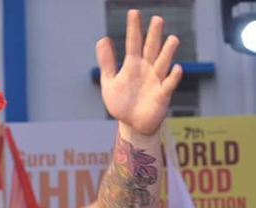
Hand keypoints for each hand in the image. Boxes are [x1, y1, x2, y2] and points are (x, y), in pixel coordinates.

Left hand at [97, 10, 182, 135]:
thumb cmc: (122, 102)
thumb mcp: (110, 82)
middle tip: (157, 19)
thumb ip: (106, 62)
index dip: (133, 28)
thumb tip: (102, 39)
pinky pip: (169, 85)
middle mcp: (147, 69)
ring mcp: (156, 81)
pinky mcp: (162, 95)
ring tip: (172, 39)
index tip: (133, 12)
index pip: (133, 43)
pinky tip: (176, 68)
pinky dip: (173, 77)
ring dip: (168, 53)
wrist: (132, 124)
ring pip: (163, 64)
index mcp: (133, 65)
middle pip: (152, 49)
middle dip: (154, 35)